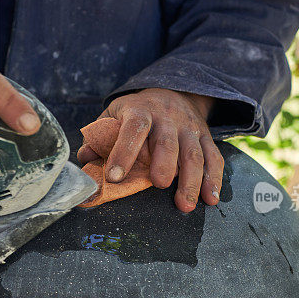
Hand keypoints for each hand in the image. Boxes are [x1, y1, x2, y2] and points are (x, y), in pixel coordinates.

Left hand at [77, 88, 222, 212]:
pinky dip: (213, 179)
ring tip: (185, 205)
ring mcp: (189, 128)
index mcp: (140, 110)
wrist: (172, 92)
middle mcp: (167, 118)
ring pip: (193, 153)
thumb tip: (84, 160)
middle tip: (159, 185)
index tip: (114, 176)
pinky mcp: (205, 137)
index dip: (124, 151)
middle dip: (164, 164)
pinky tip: (210, 199)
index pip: (133, 128)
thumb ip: (98, 138)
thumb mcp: (113, 115)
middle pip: (167, 141)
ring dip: (191, 180)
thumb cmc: (135, 112)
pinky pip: (213, 157)